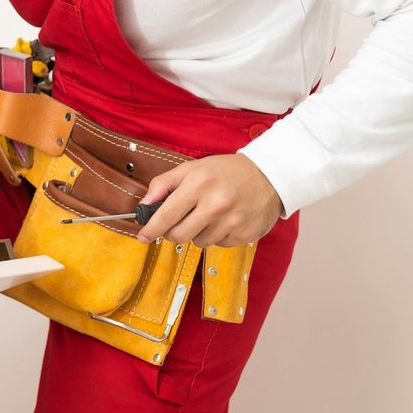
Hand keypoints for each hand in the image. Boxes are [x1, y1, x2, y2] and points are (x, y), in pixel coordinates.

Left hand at [137, 154, 282, 246]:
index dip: (151, 228)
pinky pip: (217, 244)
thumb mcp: (192, 168)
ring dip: (197, 232)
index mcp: (199, 184)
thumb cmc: (227, 172)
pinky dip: (216, 235)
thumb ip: (164, 184)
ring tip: (209, 214)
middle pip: (179, 235)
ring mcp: (232, 222)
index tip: (143, 236)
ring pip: (198, 241)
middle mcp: (216, 204)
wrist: (270, 176)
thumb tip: (144, 205)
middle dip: (172, 232)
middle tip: (177, 222)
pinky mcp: (244, 235)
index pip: (166, 214)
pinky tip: (225, 220)